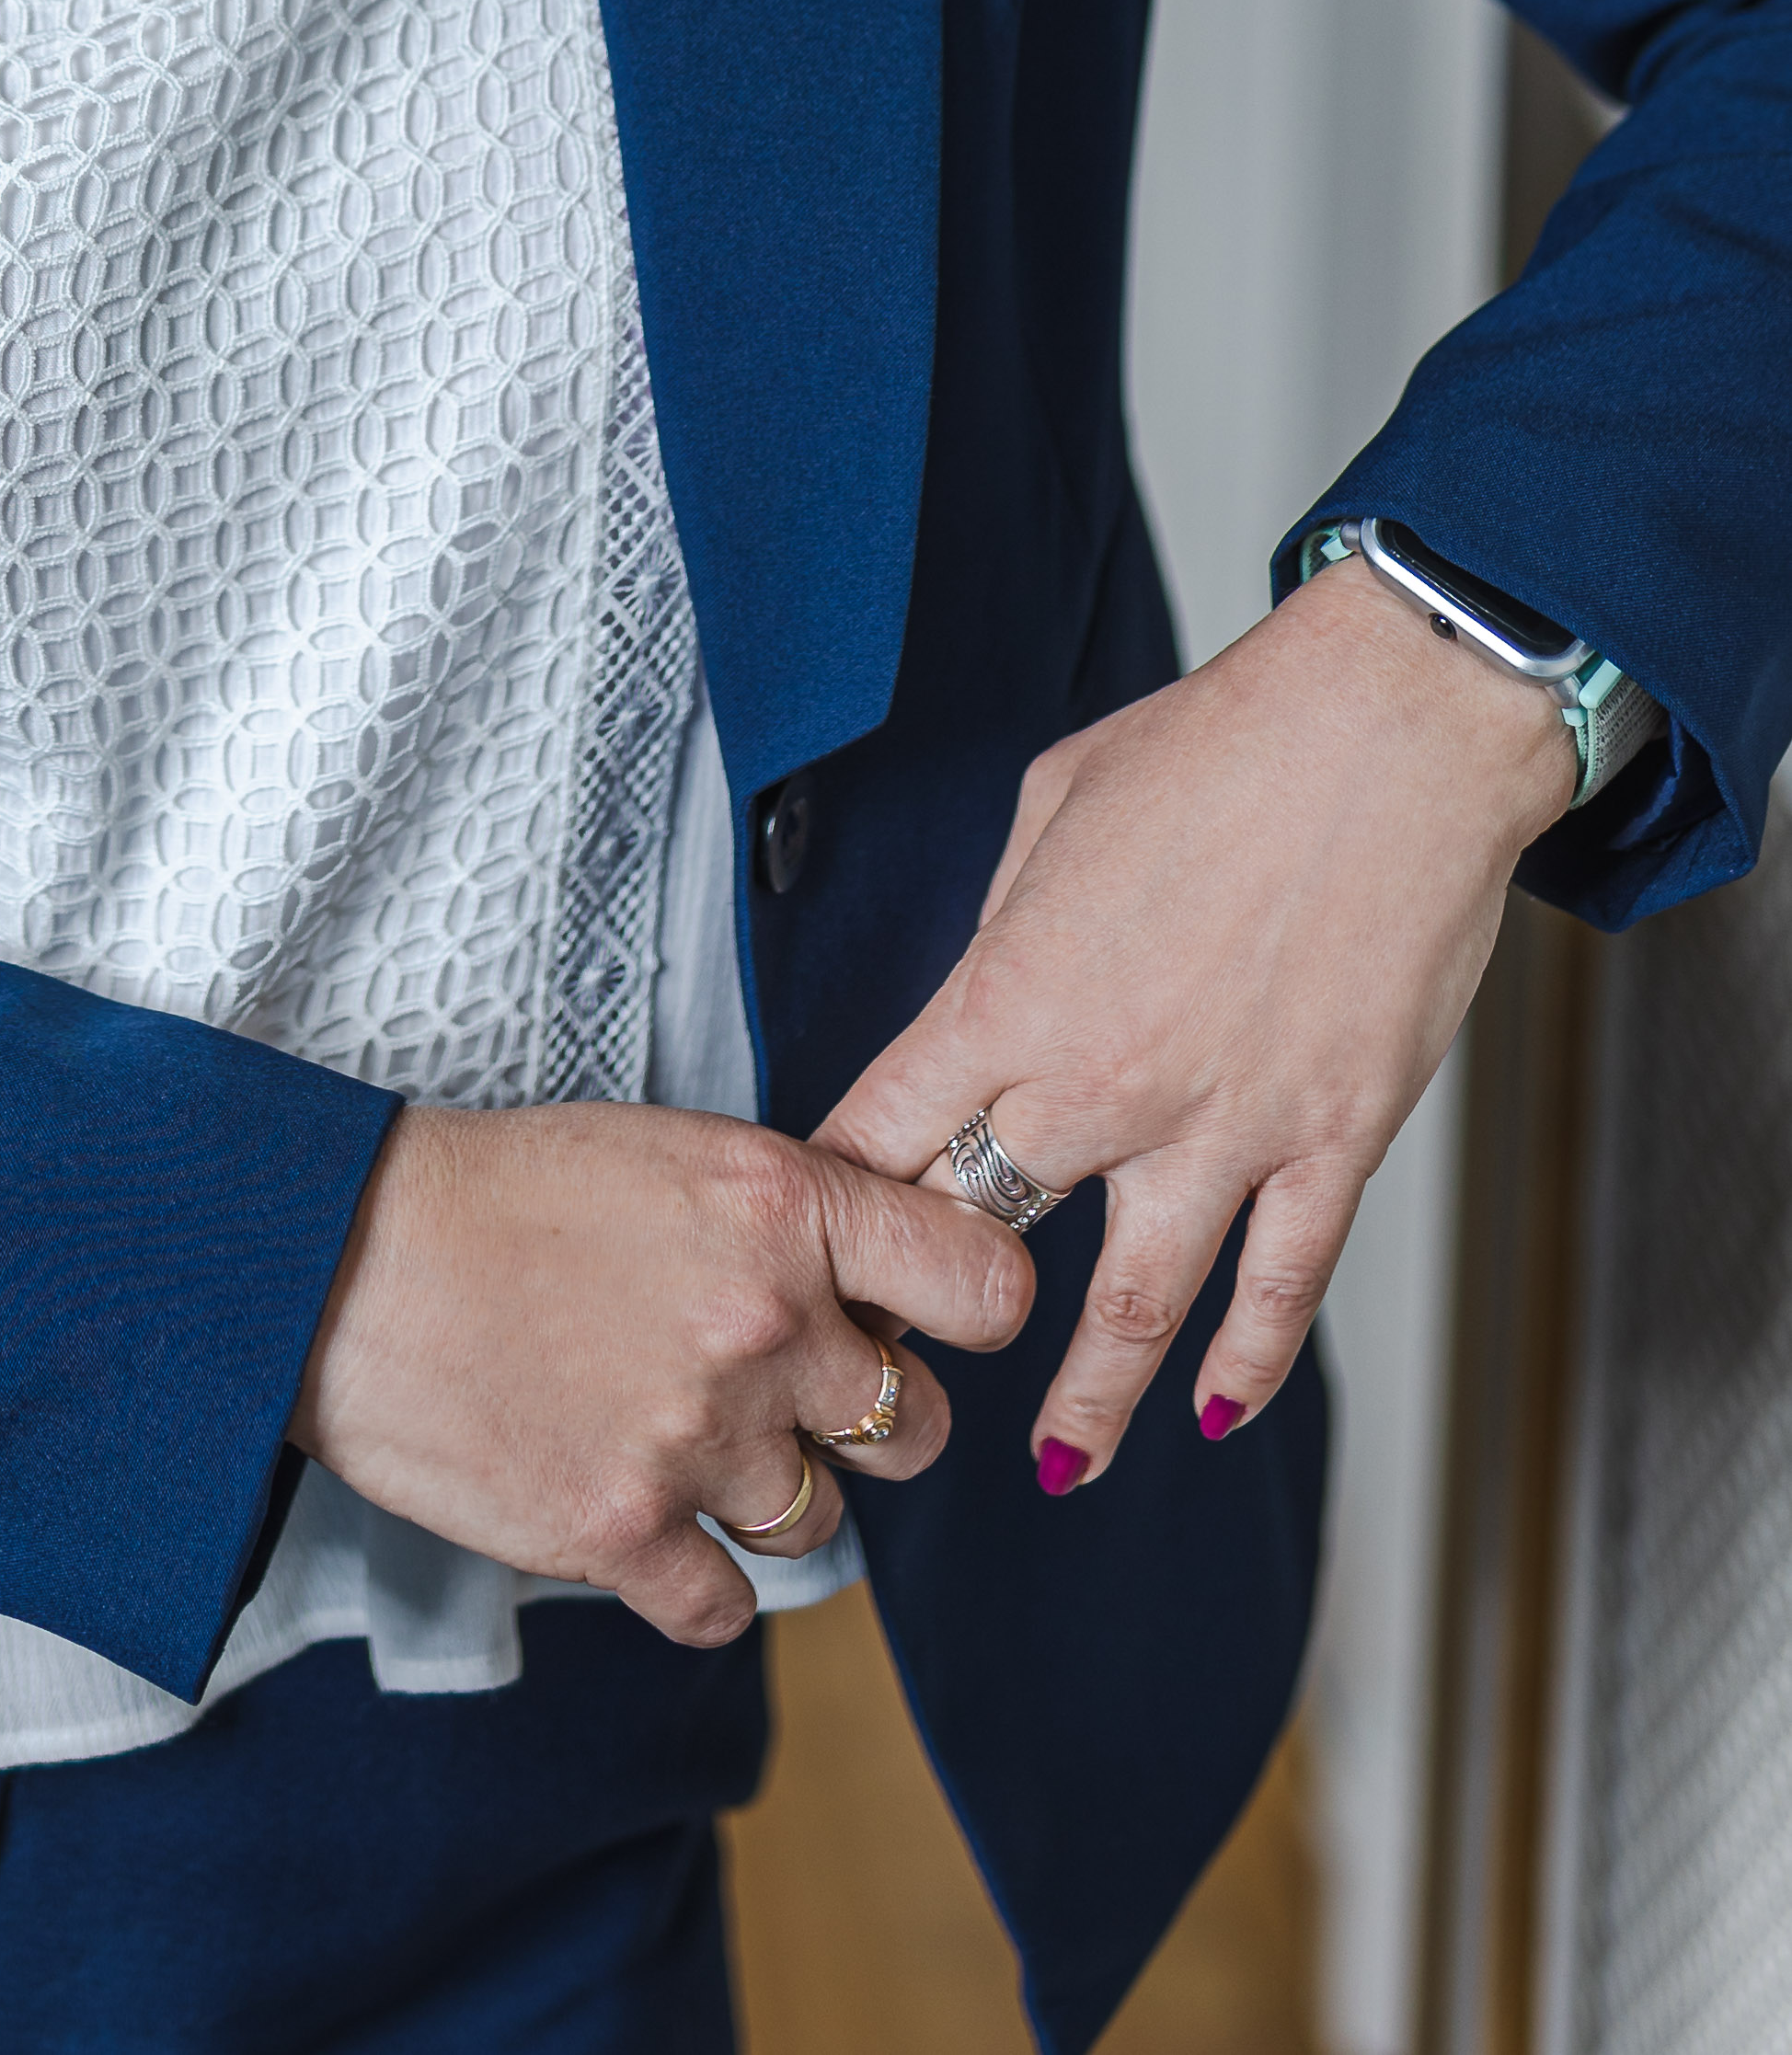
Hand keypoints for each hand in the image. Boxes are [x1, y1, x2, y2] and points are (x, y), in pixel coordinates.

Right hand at [287, 1098, 1034, 1645]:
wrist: (340, 1259)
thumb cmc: (496, 1191)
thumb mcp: (667, 1154)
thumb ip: (784, 1218)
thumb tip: (874, 1281)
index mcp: (781, 1206)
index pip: (984, 1284)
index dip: (970, 1310)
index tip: (928, 1320)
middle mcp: (761, 1325)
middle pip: (915, 1427)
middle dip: (865, 1420)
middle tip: (783, 1395)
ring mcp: (695, 1439)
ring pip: (821, 1522)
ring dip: (767, 1496)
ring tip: (681, 1442)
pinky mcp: (622, 1534)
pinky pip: (727, 1607)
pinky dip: (693, 1581)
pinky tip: (643, 1519)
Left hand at [815, 562, 1575, 1489]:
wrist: (1387, 732)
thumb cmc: (1219, 744)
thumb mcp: (1053, 809)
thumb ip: (1011, 926)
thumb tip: (995, 986)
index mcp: (1011, 995)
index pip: (886, 1131)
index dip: (839, 1197)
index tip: (812, 1245)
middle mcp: (1104, 1083)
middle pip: (982, 1231)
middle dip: (933, 1309)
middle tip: (903, 1376)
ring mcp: (1225, 1126)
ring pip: (1133, 1309)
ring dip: (1088, 1400)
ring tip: (1056, 1468)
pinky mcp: (1332, 1138)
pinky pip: (1280, 1282)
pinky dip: (1247, 1359)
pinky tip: (1215, 1406)